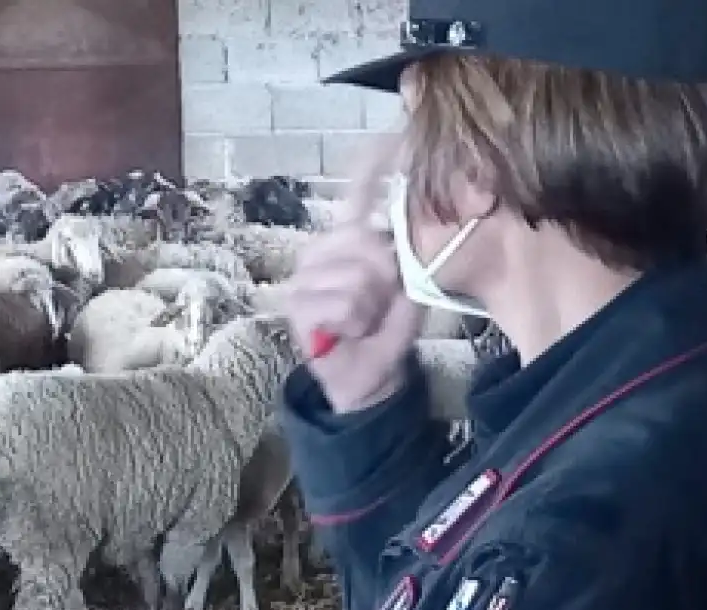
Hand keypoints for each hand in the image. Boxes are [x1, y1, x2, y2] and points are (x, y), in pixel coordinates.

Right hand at [282, 137, 422, 413]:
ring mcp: (305, 276)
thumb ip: (406, 259)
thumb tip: (398, 237)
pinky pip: (342, 303)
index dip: (371, 168)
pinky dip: (353, 323)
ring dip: (370, 307)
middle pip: (365, 242)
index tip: (389, 137)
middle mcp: (322, 250)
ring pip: (355, 278)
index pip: (358, 195)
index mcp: (350, 240)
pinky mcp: (296, 304)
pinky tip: (345, 332)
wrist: (368, 376)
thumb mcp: (410, 290)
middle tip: (379, 304)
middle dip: (385, 278)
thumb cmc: (386, 329)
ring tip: (363, 321)